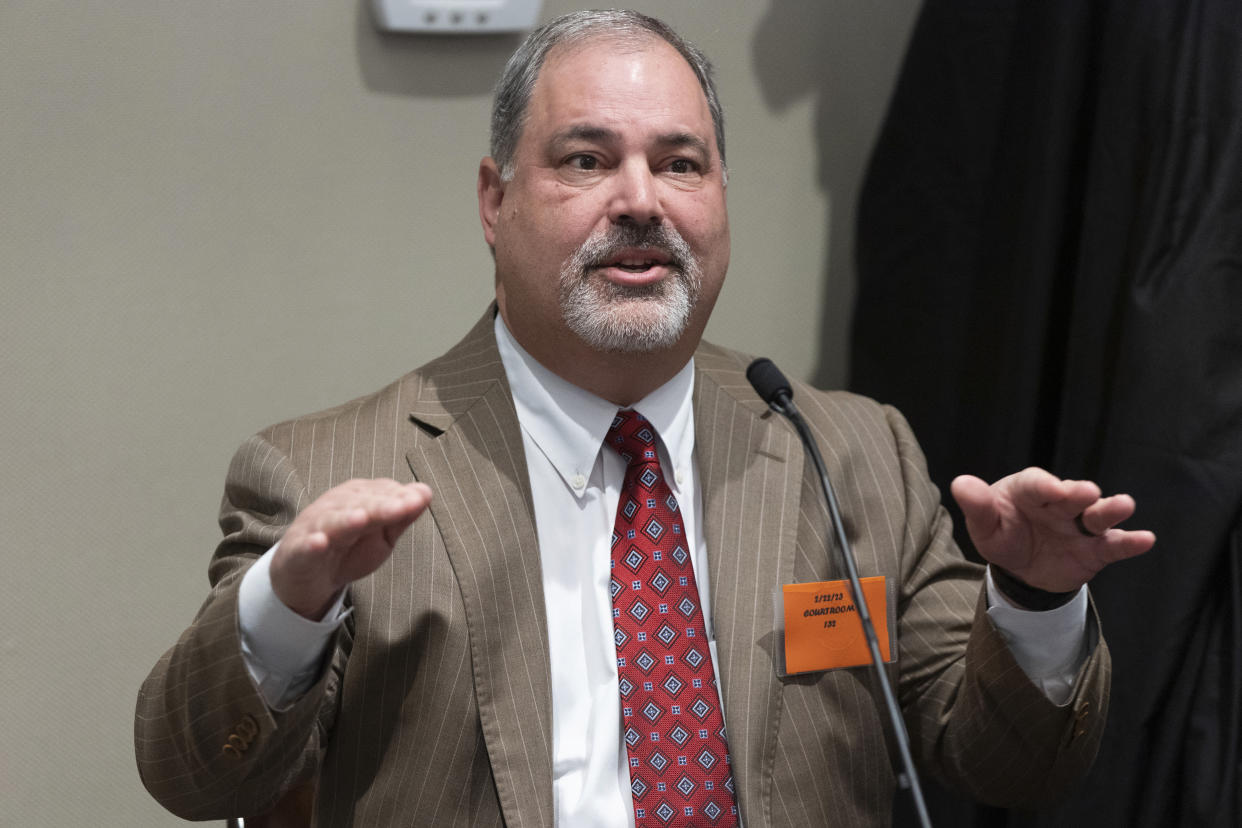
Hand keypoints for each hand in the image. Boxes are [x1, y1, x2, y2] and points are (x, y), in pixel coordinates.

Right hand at [270, 478, 432, 618]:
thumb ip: (402, 515)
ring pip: (333, 521)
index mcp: (358, 497)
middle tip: (402, 507)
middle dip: (381, 505)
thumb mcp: (382, 535)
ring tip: (361, 518)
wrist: (308, 577)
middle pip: (360, 504)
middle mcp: (336, 507)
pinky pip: (305, 546)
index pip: (381, 493)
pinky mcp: (298, 550)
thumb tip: (425, 492)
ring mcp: (315, 527)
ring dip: (347, 519)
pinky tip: (320, 542)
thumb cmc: (349, 549)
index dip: (400, 497)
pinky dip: (311, 543)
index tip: (420, 499)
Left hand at [950, 468, 1154, 592]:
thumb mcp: (985, 524)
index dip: (1045, 486)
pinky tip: (1145, 539)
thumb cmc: (1002, 534)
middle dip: (1079, 493)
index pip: (1036, 483)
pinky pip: (1114, 545)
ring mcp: (1080, 525)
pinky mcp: (1095, 549)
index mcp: (1029, 490)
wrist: (1021, 569)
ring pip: (1098, 516)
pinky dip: (1130, 542)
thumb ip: (977, 506)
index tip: (1052, 489)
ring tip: (1124, 505)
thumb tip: (960, 483)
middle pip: (1072, 495)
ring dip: (1111, 510)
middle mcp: (1060, 504)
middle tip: (1087, 492)